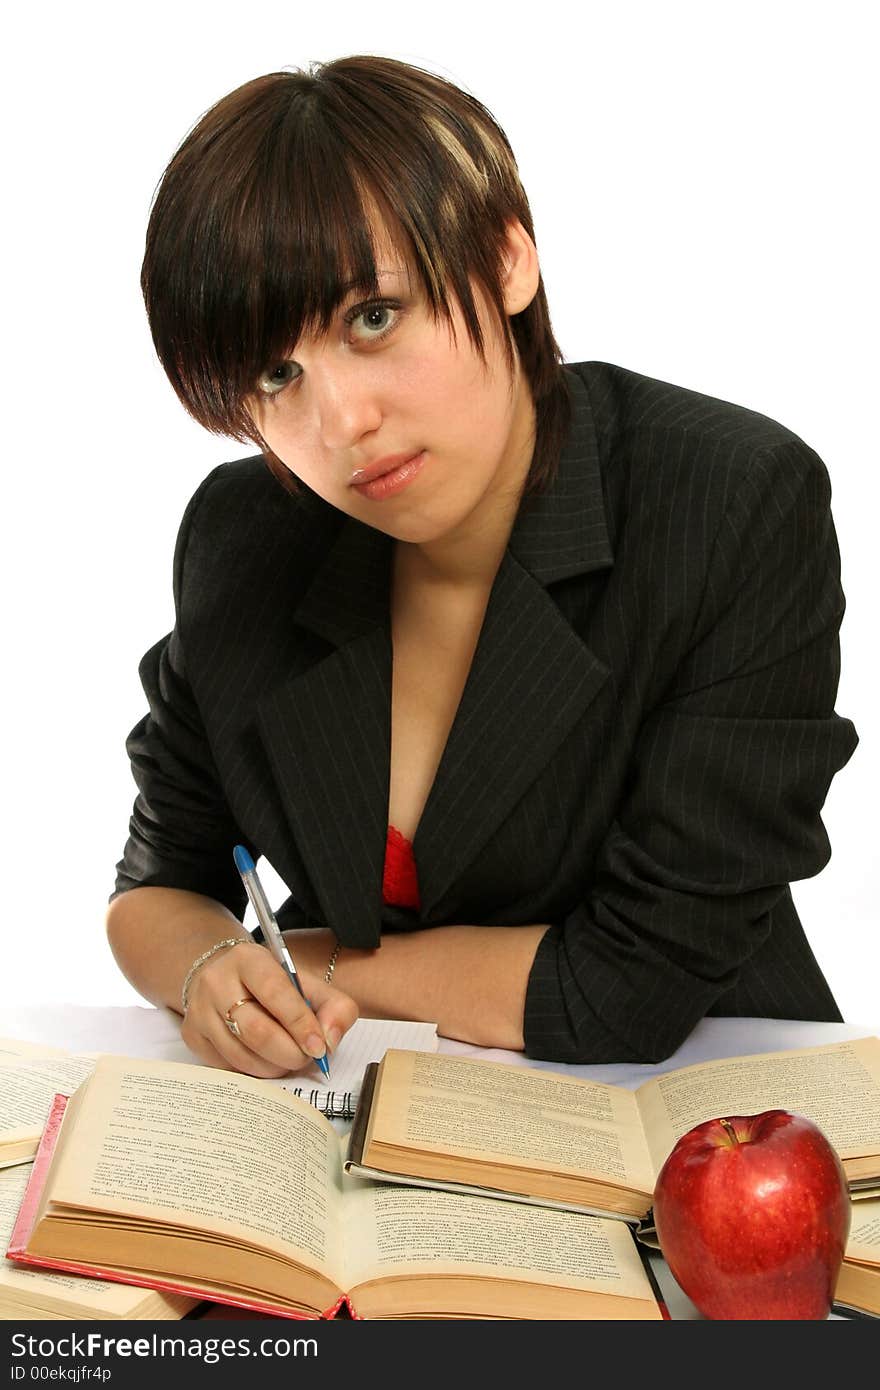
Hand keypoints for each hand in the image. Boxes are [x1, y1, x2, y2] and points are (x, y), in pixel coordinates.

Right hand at [180, 937, 357, 1077]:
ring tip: (288, 1059)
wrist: (223, 976)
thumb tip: (330, 1041)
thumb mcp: (304, 982)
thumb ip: (332, 1006)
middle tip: (307, 1058)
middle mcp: (217, 982)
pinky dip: (253, 1072)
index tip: (319, 1047)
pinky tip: (264, 1059)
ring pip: (241, 1056)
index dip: (300, 1023)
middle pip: (256, 1031)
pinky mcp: (192, 1036)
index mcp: (248, 959)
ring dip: (273, 1067)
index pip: (275, 992)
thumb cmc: (270, 983)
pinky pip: (227, 1067)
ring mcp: (199, 1010)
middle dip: (289, 1053)